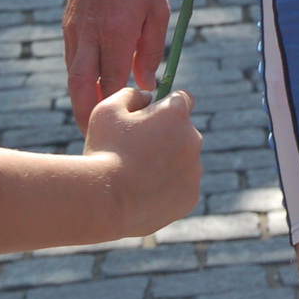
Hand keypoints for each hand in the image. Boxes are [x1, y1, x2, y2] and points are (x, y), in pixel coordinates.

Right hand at [64, 0, 170, 131]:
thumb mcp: (158, 9)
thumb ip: (153, 48)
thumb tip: (146, 82)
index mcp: (116, 33)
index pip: (115, 82)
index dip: (122, 106)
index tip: (134, 123)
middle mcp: (90, 37)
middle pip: (82, 89)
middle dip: (88, 118)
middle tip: (97, 140)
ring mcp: (75, 32)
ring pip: (73, 78)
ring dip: (83, 102)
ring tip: (96, 122)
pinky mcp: (68, 27)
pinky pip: (73, 62)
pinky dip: (81, 80)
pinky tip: (94, 88)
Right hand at [85, 86, 201, 236]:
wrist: (104, 203)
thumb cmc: (104, 152)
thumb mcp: (108, 111)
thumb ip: (131, 95)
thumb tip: (146, 98)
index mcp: (175, 113)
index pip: (183, 99)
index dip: (166, 108)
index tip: (152, 119)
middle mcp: (193, 138)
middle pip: (183, 133)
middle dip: (165, 139)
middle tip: (136, 154)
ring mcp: (194, 170)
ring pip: (183, 162)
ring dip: (166, 166)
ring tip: (136, 179)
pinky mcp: (190, 197)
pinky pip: (181, 188)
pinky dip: (167, 191)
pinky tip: (144, 196)